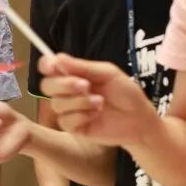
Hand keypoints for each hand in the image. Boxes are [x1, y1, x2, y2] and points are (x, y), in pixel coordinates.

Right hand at [39, 53, 156, 146]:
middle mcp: (67, 91)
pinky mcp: (73, 128)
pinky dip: (81, 116)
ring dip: (79, 102)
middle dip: (64, 84)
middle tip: (85, 85)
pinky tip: (96, 114)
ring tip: (100, 102)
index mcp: (73, 74)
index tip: (53, 66)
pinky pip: (65, 120)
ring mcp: (69, 110)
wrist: (139, 119)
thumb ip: (82, 67)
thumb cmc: (125, 92)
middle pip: (46, 85)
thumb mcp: (107, 73)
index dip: (46, 65)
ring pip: (56, 104)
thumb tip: (57, 57)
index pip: (49, 67)